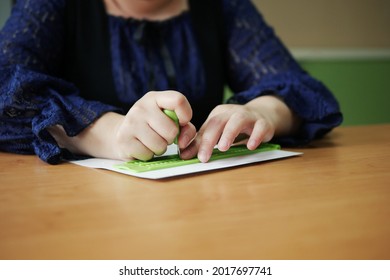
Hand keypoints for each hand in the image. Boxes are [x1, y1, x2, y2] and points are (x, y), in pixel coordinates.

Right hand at [113, 90, 195, 159]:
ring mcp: (131, 123)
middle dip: (171, 138)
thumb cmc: (153, 127)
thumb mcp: (170, 120)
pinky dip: (148, 155)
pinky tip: (142, 148)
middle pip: (171, 130)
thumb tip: (183, 142)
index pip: (178, 100)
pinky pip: (147, 154)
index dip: (186, 115)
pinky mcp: (123, 139)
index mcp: (155, 98)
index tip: (182, 123)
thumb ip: (186, 128)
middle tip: (162, 136)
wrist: (123, 133)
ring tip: (152, 142)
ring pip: (160, 145)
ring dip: (160, 148)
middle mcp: (141, 107)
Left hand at [180, 95, 300, 161]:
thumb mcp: (218, 132)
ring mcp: (249, 116)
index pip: (206, 127)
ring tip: (223, 148)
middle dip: (209, 140)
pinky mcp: (263, 123)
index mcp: (219, 114)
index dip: (196, 142)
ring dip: (229, 134)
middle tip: (204, 157)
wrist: (263, 115)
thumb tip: (184, 155)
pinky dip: (255, 136)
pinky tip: (250, 146)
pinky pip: (260, 127)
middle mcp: (232, 112)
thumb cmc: (235, 126)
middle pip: (218, 122)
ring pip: (238, 120)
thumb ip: (201, 143)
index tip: (188, 156)